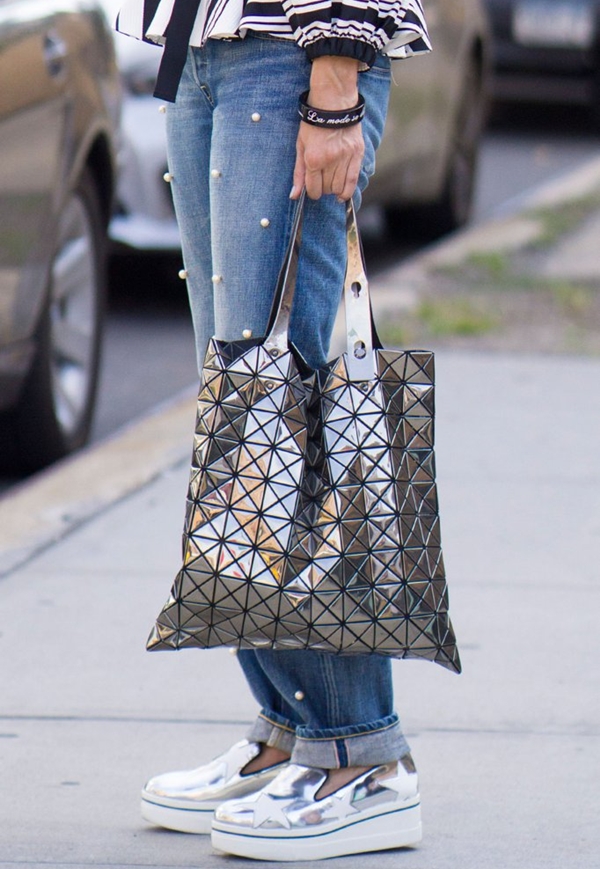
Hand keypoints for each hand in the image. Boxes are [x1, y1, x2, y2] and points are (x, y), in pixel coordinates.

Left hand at [291, 56, 363, 201]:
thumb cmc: (314, 123)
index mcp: (313, 158)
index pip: (314, 190)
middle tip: (322, 180)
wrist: (333, 102)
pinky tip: (342, 193)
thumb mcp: (300, 146)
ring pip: (340, 187)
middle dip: (323, 189)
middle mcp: (330, 160)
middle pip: (327, 189)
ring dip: (334, 189)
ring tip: (331, 181)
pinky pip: (353, 180)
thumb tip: (294, 196)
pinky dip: (347, 191)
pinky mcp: (357, 153)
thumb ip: (298, 173)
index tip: (312, 189)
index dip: (312, 192)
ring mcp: (345, 157)